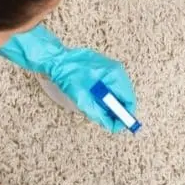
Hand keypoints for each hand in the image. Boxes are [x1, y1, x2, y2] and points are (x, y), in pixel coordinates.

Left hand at [0, 26, 135, 132]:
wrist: (55, 59)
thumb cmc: (66, 74)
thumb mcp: (82, 99)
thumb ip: (99, 114)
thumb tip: (112, 125)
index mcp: (114, 75)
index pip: (129, 100)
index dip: (124, 116)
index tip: (117, 125)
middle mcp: (116, 70)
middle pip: (124, 96)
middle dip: (116, 110)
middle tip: (106, 119)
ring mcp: (110, 67)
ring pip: (117, 92)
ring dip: (109, 103)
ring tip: (96, 107)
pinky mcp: (103, 68)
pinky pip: (110, 85)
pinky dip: (104, 95)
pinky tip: (93, 98)